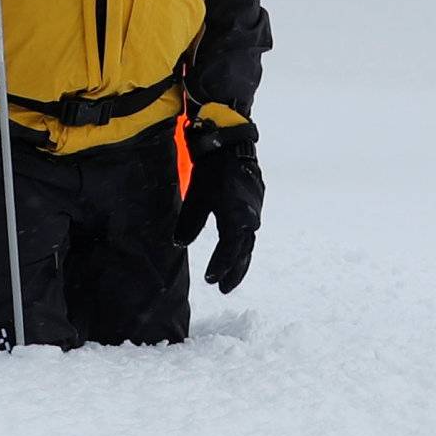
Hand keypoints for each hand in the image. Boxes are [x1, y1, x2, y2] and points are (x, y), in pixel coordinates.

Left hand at [174, 119, 263, 293]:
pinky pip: (249, 231)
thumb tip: (179, 244)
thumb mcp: (197, 196)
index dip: (220, 266)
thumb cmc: (212, 171)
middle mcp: (250, 217)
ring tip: (230, 278)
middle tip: (224, 289)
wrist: (231, 145)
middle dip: (234, 271)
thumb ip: (190, 223)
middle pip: (243, 252)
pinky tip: (236, 251)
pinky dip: (242, 245)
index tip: (210, 280)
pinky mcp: (255, 204)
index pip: (229, 249)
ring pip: (248, 243)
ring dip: (240, 261)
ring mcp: (255, 210)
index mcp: (237, 217)